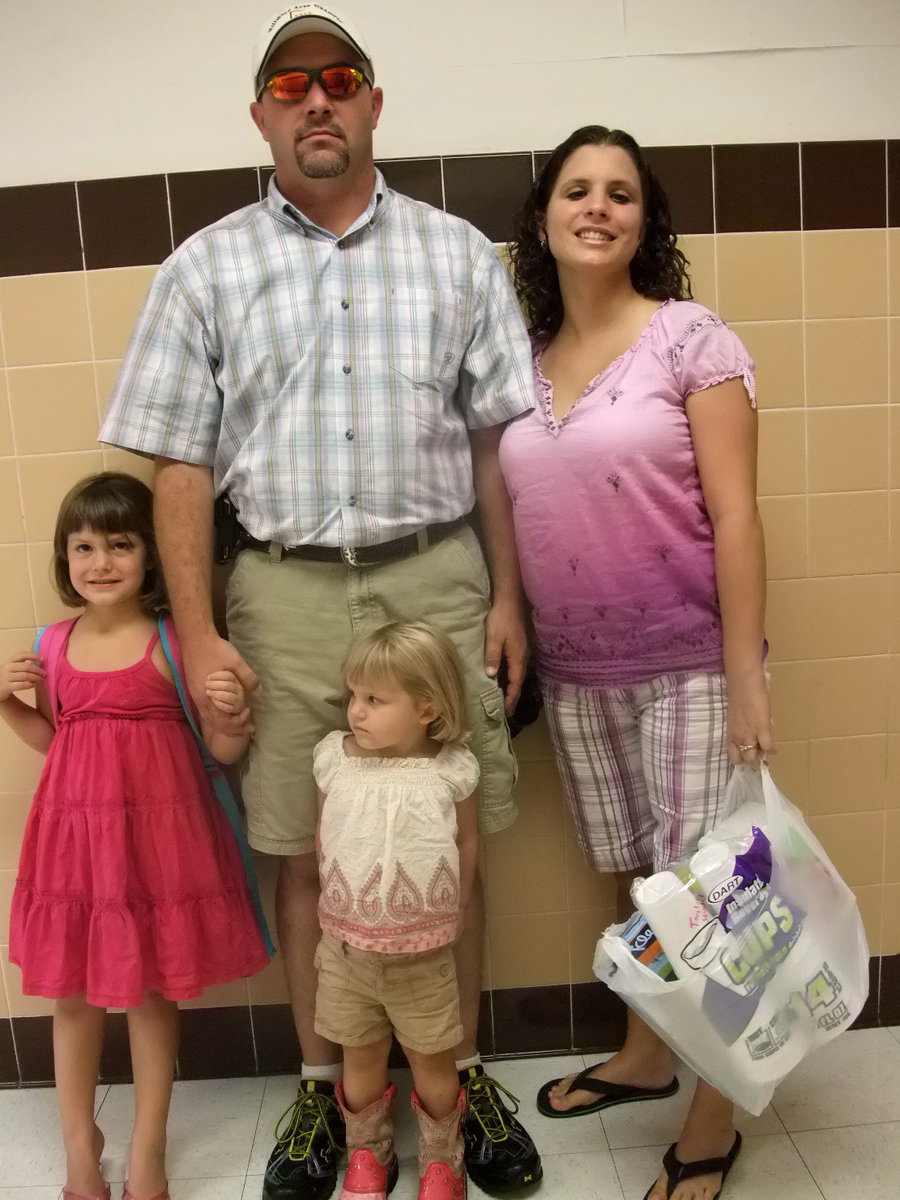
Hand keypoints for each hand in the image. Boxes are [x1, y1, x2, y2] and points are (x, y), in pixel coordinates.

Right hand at [0, 651, 43, 701]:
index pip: (22, 655)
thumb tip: (39, 662)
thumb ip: (22, 664)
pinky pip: (22, 685)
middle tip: (44, 673)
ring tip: (41, 680)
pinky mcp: (6, 687)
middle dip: (37, 670)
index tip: (42, 658)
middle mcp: (7, 668)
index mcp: (9, 661)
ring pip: (25, 676)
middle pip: (26, 666)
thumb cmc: (7, 677)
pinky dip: (30, 685)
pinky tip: (34, 685)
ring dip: (36, 678)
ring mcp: (6, 677)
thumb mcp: (12, 668)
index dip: (33, 655)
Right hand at [183, 632, 258, 737]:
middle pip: (215, 724)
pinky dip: (216, 714)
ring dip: (223, 721)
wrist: (195, 638)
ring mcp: (195, 696)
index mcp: (210, 697)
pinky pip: (205, 710)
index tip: (248, 715)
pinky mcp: (194, 690)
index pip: (222, 722)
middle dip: (231, 727)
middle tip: (247, 723)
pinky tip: (226, 707)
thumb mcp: (236, 661)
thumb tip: (258, 693)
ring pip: (208, 718)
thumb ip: (248, 678)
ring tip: (238, 716)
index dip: (237, 724)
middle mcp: (200, 700)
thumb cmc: (215, 650)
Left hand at [205, 670, 249, 715]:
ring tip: (207, 692)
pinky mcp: (235, 709)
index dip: (217, 675)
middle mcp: (239, 690)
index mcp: (236, 681)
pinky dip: (218, 703)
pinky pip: (227, 707)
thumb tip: (209, 675)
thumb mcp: (225, 682)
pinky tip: (213, 700)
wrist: (235, 705)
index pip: (229, 675)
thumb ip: (219, 677)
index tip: (208, 677)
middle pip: (227, 685)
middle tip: (206, 685)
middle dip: (214, 684)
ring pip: (228, 696)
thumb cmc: (225, 691)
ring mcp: (238, 700)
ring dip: (216, 694)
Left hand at [483, 599, 526, 713]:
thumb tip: (491, 676)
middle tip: (505, 710)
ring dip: (512, 687)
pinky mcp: (519, 646)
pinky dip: (511, 677)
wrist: (511, 601)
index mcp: (518, 658)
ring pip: (518, 674)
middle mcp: (523, 657)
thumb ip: (492, 657)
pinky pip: (516, 667)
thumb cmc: (502, 619)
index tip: (506, 712)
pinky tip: (504, 678)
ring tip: (504, 698)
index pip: (515, 684)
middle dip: (512, 696)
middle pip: (519, 681)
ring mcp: (523, 651)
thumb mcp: (494, 638)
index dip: (511, 698)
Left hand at [726, 671, 774, 766]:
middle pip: (746, 759)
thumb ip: (742, 728)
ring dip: (762, 755)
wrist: (743, 683)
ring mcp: (749, 734)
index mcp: (730, 734)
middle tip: (760, 752)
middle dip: (754, 758)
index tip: (749, 756)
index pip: (734, 757)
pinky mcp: (762, 728)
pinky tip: (774, 746)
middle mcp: (738, 737)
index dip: (742, 759)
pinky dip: (772, 749)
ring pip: (755, 757)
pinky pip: (768, 747)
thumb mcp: (736, 718)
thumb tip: (751, 735)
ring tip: (767, 749)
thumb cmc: (739, 696)